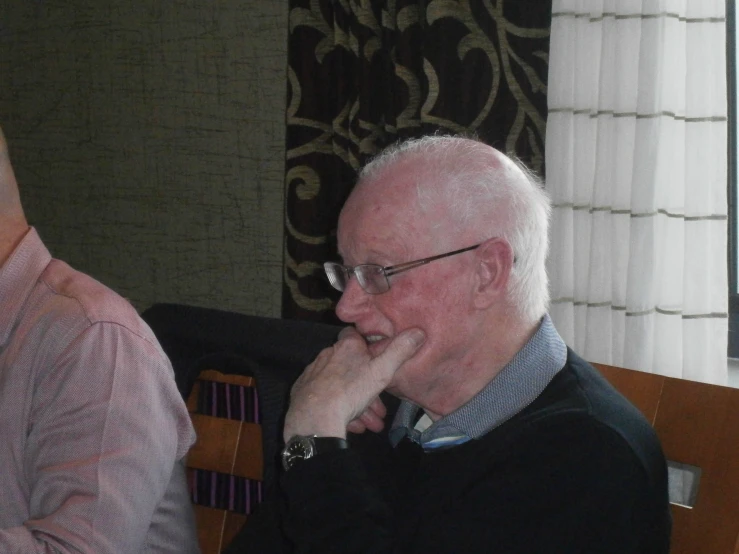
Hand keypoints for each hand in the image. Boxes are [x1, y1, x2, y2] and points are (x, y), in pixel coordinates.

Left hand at [283, 327, 424, 440]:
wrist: (314, 419)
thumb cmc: (350, 391)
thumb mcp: (381, 371)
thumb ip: (399, 352)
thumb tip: (418, 331)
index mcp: (345, 346)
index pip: (354, 334)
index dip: (366, 345)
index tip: (377, 358)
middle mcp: (326, 356)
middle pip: (351, 368)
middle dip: (368, 388)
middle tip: (381, 409)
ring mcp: (313, 375)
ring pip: (341, 388)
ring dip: (358, 405)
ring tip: (371, 424)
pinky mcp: (303, 394)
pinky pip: (327, 400)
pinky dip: (340, 411)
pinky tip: (352, 425)